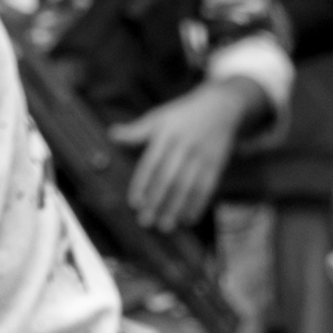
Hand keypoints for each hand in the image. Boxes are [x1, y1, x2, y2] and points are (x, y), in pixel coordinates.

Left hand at [107, 76, 254, 228]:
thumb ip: (136, 131)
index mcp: (167, 134)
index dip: (143, 183)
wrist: (221, 106)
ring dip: (176, 208)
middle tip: (145, 221)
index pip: (152, 162)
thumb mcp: (159, 117)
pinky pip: (207, 188)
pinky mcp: (216, 164)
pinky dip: (197, 205)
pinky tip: (187, 219)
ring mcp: (202, 156)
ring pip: (188, 186)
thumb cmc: (182, 115)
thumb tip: (112, 135)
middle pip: (170, 178)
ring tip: (164, 226)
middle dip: (157, 201)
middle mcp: (184, 146)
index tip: (135, 203)